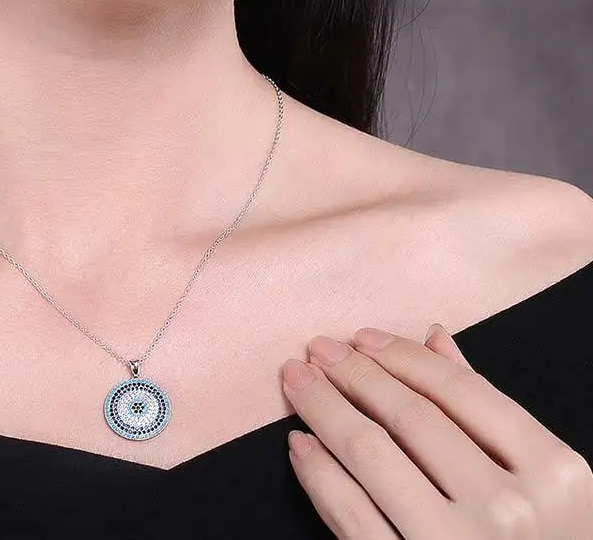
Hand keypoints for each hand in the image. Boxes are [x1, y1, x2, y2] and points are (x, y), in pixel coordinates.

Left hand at [281, 324, 592, 538]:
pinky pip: (349, 512)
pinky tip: (301, 444)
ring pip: (371, 454)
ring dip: (324, 408)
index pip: (460, 392)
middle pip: (409, 417)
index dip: (401, 357)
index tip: (361, 338)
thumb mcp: (540, 480)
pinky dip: (317, 472)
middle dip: (353, 374)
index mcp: (553, 472)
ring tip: (297, 382)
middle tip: (317, 350)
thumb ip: (486, 409)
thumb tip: (432, 337)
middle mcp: (508, 507)